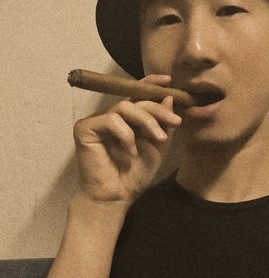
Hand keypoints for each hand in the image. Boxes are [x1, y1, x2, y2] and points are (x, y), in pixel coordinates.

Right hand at [73, 74, 181, 205]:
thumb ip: (163, 123)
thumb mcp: (158, 146)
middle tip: (175, 123)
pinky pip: (111, 120)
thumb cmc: (135, 174)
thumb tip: (168, 96)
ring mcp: (97, 121)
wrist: (118, 196)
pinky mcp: (85, 128)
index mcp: (128, 119)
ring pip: (125, 107)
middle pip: (136, 100)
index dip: (151, 83)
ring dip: (146, 122)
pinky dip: (126, 135)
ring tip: (156, 140)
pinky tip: (130, 151)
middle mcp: (113, 117)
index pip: (137, 95)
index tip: (168, 81)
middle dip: (158, 110)